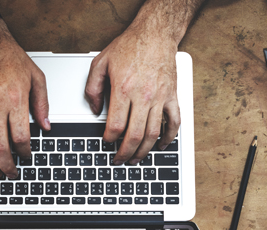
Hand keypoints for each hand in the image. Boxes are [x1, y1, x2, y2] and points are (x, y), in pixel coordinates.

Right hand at [0, 18, 49, 178]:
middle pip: (0, 147)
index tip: (26, 157)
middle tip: (11, 173)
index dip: (25, 153)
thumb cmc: (9, 58)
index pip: (21, 138)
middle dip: (7, 166)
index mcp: (15, 99)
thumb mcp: (36, 78)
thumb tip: (46, 126)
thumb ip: (42, 104)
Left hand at [85, 24, 179, 164]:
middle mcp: (143, 96)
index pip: (116, 125)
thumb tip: (94, 110)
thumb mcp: (101, 62)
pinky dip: (168, 138)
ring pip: (153, 134)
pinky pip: (174, 122)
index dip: (109, 140)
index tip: (106, 143)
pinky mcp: (172, 96)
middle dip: (125, 153)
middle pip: (135, 135)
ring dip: (144, 151)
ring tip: (136, 159)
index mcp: (124, 89)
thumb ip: (92, 88)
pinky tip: (161, 146)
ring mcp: (160, 97)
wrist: (155, 33)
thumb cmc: (130, 46)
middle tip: (119, 159)